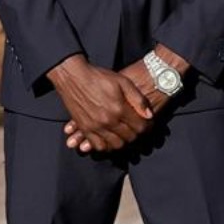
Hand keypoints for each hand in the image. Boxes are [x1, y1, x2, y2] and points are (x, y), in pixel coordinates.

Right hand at [62, 45, 190, 151]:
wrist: (74, 77)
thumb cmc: (99, 77)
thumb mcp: (123, 81)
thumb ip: (138, 99)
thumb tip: (149, 115)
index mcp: (119, 109)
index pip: (140, 127)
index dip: (146, 127)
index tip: (147, 124)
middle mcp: (108, 121)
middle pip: (129, 138)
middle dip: (136, 135)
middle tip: (136, 129)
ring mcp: (95, 127)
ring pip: (115, 145)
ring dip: (123, 142)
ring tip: (124, 134)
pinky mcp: (85, 128)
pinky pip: (98, 145)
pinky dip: (106, 146)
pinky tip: (110, 139)